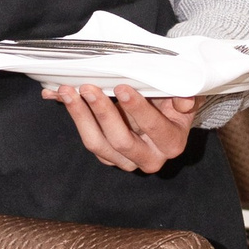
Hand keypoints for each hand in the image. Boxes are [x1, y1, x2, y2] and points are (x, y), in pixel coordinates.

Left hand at [45, 82, 196, 172]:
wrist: (161, 113)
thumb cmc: (171, 103)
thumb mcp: (182, 95)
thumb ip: (183, 96)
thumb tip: (183, 101)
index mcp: (172, 143)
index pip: (154, 128)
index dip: (137, 109)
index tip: (121, 87)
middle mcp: (150, 158)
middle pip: (121, 141)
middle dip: (103, 112)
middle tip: (89, 88)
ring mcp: (125, 161)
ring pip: (97, 144)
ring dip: (80, 116)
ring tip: (68, 92)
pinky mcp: (107, 157)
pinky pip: (88, 139)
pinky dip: (76, 117)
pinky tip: (65, 97)